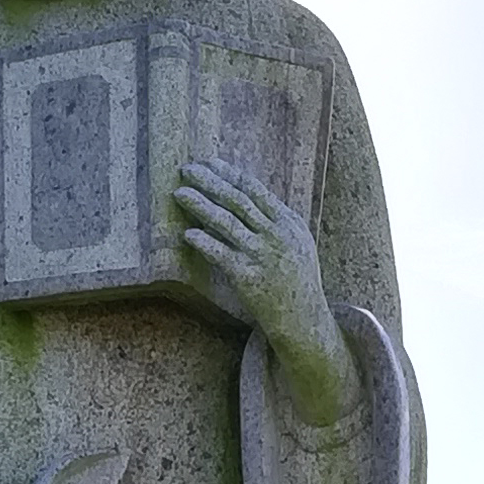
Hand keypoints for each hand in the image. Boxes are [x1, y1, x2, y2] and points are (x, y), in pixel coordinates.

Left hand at [174, 158, 361, 428]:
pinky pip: (220, 254)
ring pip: (226, 222)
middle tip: (185, 169)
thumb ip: (276, 222)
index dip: (228, 174)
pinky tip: (186, 234)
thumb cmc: (297, 283)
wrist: (304, 320)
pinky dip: (203, 241)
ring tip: (179, 193)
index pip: (254, 189)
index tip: (208, 162)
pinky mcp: (249, 277)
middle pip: (237, 200)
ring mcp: (263, 255)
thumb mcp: (297, 245)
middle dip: (209, 181)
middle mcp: (277, 234)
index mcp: (289, 222)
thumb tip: (246, 200)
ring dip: (200, 205)